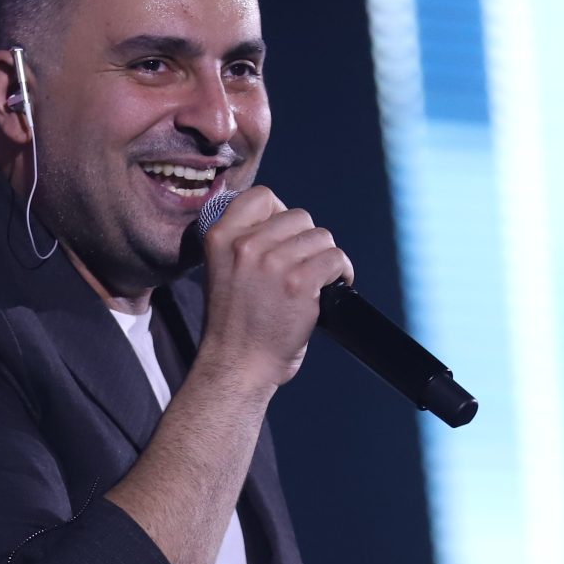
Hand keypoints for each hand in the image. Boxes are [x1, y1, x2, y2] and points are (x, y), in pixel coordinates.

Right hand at [195, 188, 353, 392]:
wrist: (237, 366)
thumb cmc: (234, 324)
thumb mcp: (222, 270)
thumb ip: (244, 241)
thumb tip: (285, 220)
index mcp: (220, 236)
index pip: (263, 196)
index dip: (280, 214)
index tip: (285, 238)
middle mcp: (245, 244)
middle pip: (299, 217)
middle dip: (306, 242)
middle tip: (302, 268)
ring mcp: (273, 262)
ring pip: (321, 237)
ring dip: (325, 258)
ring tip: (317, 280)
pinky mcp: (299, 282)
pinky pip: (335, 258)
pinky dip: (342, 273)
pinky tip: (333, 288)